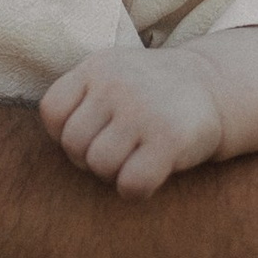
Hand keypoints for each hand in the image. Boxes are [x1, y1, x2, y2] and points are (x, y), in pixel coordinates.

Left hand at [39, 47, 224, 200]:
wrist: (214, 86)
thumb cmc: (149, 93)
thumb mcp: (111, 76)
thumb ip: (78, 99)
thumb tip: (43, 146)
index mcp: (97, 67)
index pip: (52, 112)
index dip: (63, 134)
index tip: (91, 134)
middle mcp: (117, 84)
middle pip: (73, 144)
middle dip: (89, 158)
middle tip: (116, 151)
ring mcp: (143, 110)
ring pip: (100, 165)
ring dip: (114, 173)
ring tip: (135, 158)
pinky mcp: (169, 138)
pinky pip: (131, 182)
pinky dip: (136, 189)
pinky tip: (151, 175)